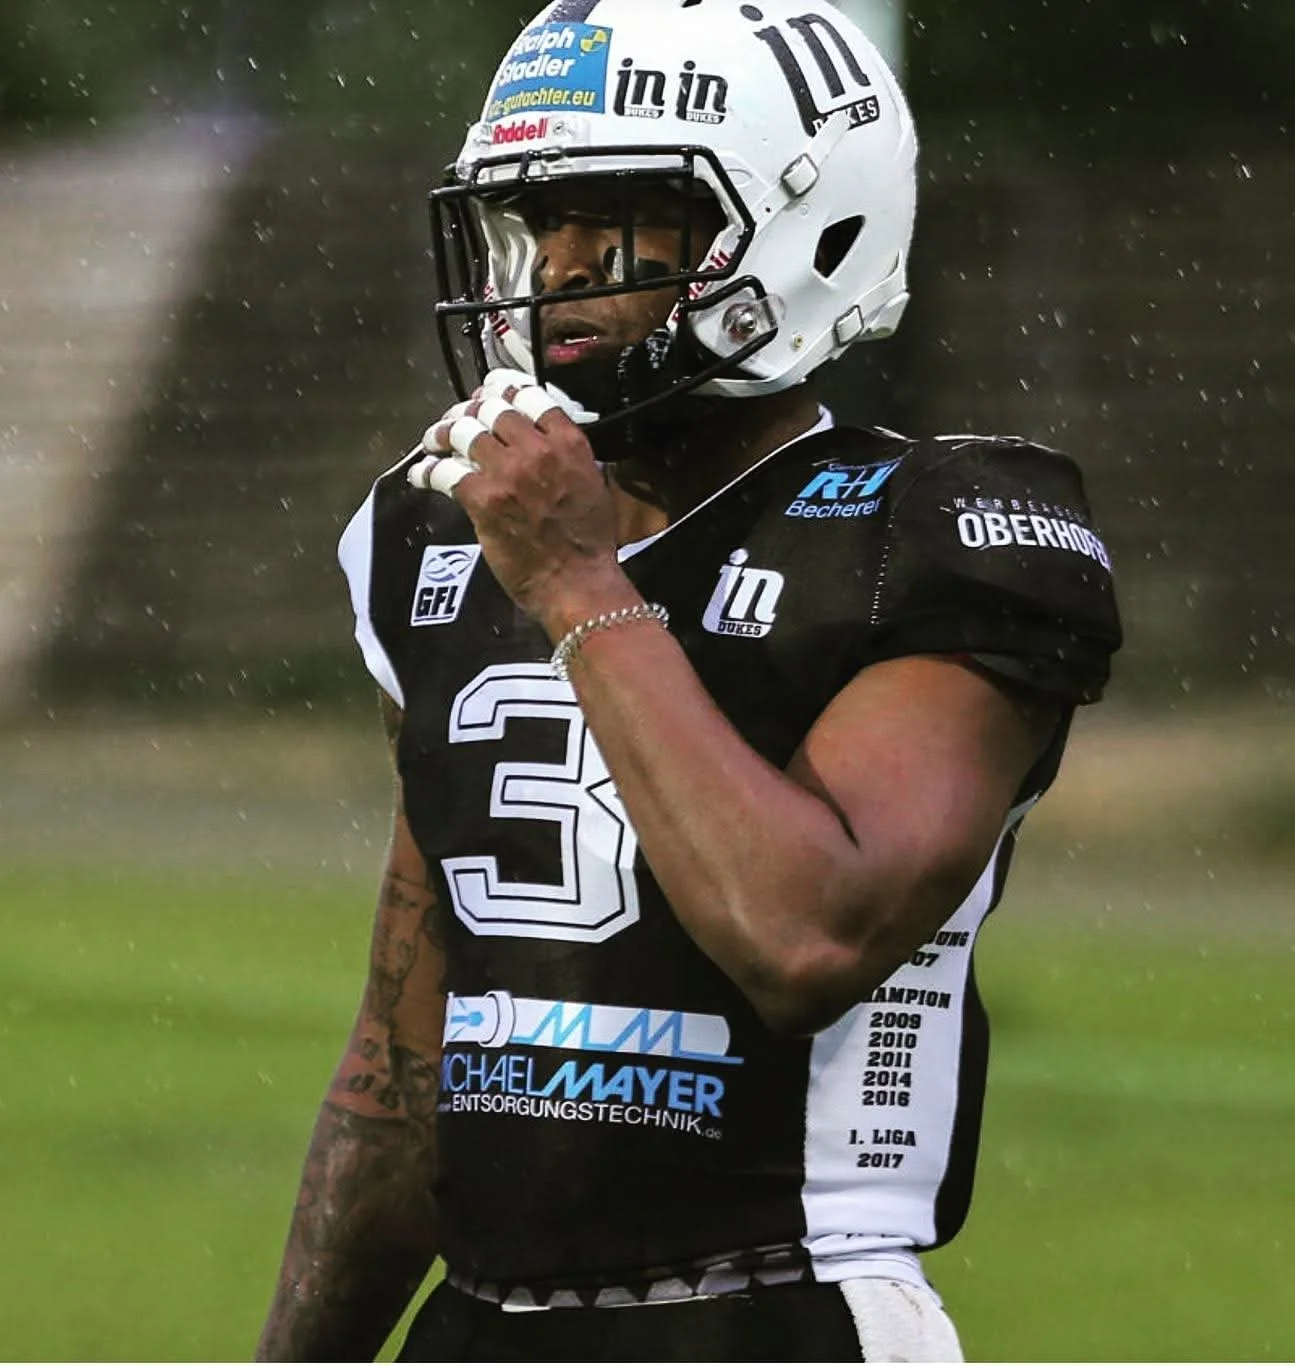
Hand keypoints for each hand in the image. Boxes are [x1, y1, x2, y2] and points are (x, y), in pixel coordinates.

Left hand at [413, 374, 637, 635]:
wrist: (576, 582)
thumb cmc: (589, 542)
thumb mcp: (591, 483)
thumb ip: (566, 455)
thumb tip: (542, 440)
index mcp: (568, 443)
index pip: (528, 394)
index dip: (501, 387)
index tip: (487, 393)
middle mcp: (536, 450)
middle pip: (491, 408)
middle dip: (469, 410)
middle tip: (456, 420)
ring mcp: (507, 473)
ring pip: (463, 432)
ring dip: (442, 433)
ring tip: (433, 441)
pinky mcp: (482, 500)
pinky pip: (445, 472)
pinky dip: (428, 471)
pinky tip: (421, 475)